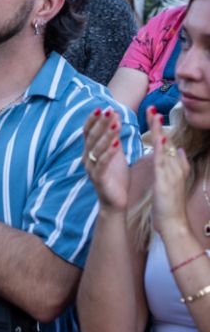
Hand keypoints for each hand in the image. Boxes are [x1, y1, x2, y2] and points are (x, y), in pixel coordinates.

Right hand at [82, 107, 128, 211]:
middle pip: (92, 137)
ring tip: (116, 124)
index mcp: (90, 151)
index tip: (101, 108)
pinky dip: (109, 153)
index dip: (93, 120)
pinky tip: (118, 144)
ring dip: (107, 135)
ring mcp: (91, 168)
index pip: (88, 132)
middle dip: (101, 123)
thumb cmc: (116, 177)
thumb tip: (115, 117)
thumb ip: (113, 137)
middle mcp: (87, 158)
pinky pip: (103, 164)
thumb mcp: (115, 153)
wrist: (116, 201)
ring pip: (97, 148)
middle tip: (110, 111)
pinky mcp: (98, 179)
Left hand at [149, 107, 190, 235]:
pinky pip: (162, 161)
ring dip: (159, 130)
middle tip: (151, 107)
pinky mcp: (166, 180)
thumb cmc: (170, 204)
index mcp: (176, 167)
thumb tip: (181, 151)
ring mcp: (172, 173)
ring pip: (165, 147)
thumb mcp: (173, 181)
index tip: (153, 114)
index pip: (168, 143)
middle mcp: (176, 167)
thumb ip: (178, 166)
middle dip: (158, 124)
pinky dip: (161, 148)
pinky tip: (159, 137)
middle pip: (167, 141)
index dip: (160, 128)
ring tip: (153, 114)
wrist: (173, 224)